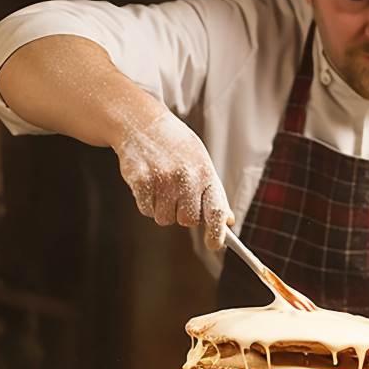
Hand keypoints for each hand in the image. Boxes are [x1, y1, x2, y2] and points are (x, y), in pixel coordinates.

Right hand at [114, 109, 232, 249]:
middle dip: (183, 214)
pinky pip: (147, 211)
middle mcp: (186, 177)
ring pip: (165, 219)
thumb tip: (227, 221)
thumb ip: (214, 193)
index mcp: (205, 173)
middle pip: (187, 221)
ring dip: (163, 209)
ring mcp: (162, 180)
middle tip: (178, 196)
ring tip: (162, 187)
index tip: (214, 245)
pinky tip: (149, 184)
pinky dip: (147, 204)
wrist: (142, 123)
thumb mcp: (201, 162)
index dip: (216, 233)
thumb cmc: (176, 146)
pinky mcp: (141, 181)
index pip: (216, 211)